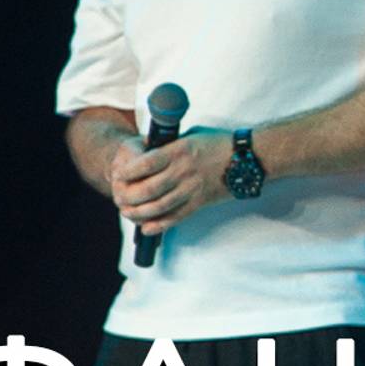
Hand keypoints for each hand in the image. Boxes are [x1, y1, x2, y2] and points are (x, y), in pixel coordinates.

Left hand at [109, 128, 232, 235]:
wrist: (246, 158)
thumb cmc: (218, 143)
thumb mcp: (190, 138)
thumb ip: (169, 148)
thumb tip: (145, 155)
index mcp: (179, 151)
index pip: (145, 164)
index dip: (127, 172)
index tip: (118, 175)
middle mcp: (184, 171)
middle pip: (147, 190)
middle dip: (128, 196)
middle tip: (119, 198)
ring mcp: (192, 189)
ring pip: (158, 207)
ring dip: (138, 213)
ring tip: (128, 212)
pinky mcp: (199, 203)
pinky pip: (175, 218)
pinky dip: (158, 225)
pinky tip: (146, 227)